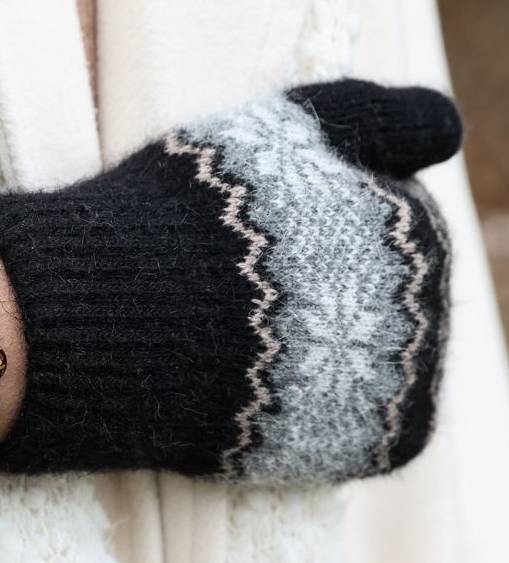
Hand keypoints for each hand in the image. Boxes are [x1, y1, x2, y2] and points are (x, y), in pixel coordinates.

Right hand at [0, 79, 459, 481]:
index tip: (252, 243)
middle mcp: (429, 306)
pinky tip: (263, 394)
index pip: (387, 220)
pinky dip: (324, 414)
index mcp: (412, 225)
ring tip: (241, 348)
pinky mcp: (378, 447)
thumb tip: (450, 131)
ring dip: (323, 352)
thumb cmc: (179, 220)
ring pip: (376, 358)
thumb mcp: (276, 131)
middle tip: (238, 300)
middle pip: (383, 293)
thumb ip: (372, 115)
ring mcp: (408, 383)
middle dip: (323, 291)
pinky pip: (369, 424)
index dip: (313, 227)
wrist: (112, 326)